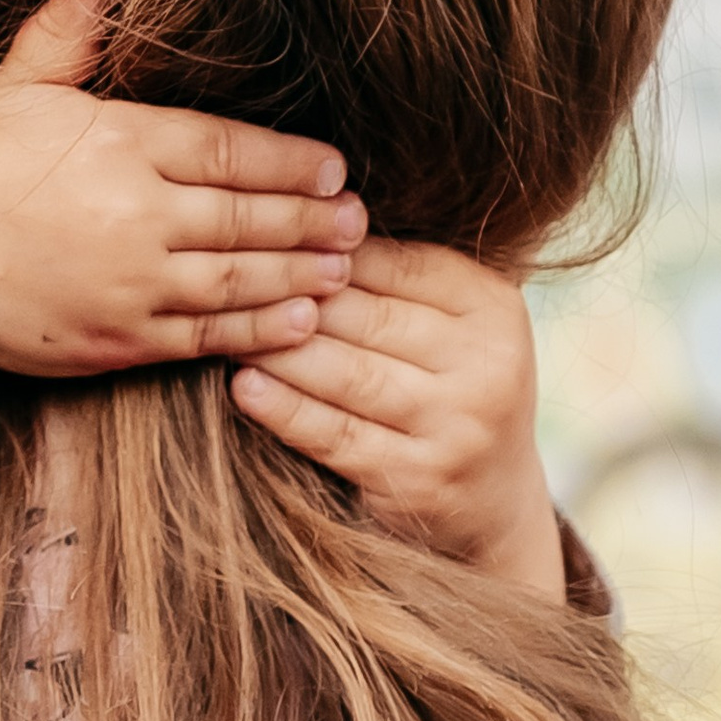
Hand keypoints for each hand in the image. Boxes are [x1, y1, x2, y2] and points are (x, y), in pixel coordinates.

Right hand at [0, 0, 364, 373]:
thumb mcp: (16, 86)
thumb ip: (69, 27)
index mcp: (122, 143)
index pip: (230, 150)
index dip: (292, 162)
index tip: (335, 169)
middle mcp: (137, 214)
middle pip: (250, 216)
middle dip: (313, 220)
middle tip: (360, 222)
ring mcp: (131, 282)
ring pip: (240, 278)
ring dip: (300, 274)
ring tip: (343, 271)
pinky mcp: (118, 339)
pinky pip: (206, 335)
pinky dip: (259, 330)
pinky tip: (299, 322)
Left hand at [229, 236, 566, 598]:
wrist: (492, 502)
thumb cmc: (450, 390)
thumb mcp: (453, 327)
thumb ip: (399, 279)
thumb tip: (303, 218)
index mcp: (494, 309)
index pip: (395, 264)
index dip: (324, 252)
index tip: (265, 239)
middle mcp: (487, 365)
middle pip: (366, 317)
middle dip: (291, 299)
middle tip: (227, 281)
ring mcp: (455, 427)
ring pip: (345, 373)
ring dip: (276, 350)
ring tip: (226, 331)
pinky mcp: (417, 480)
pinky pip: (335, 433)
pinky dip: (284, 409)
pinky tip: (244, 388)